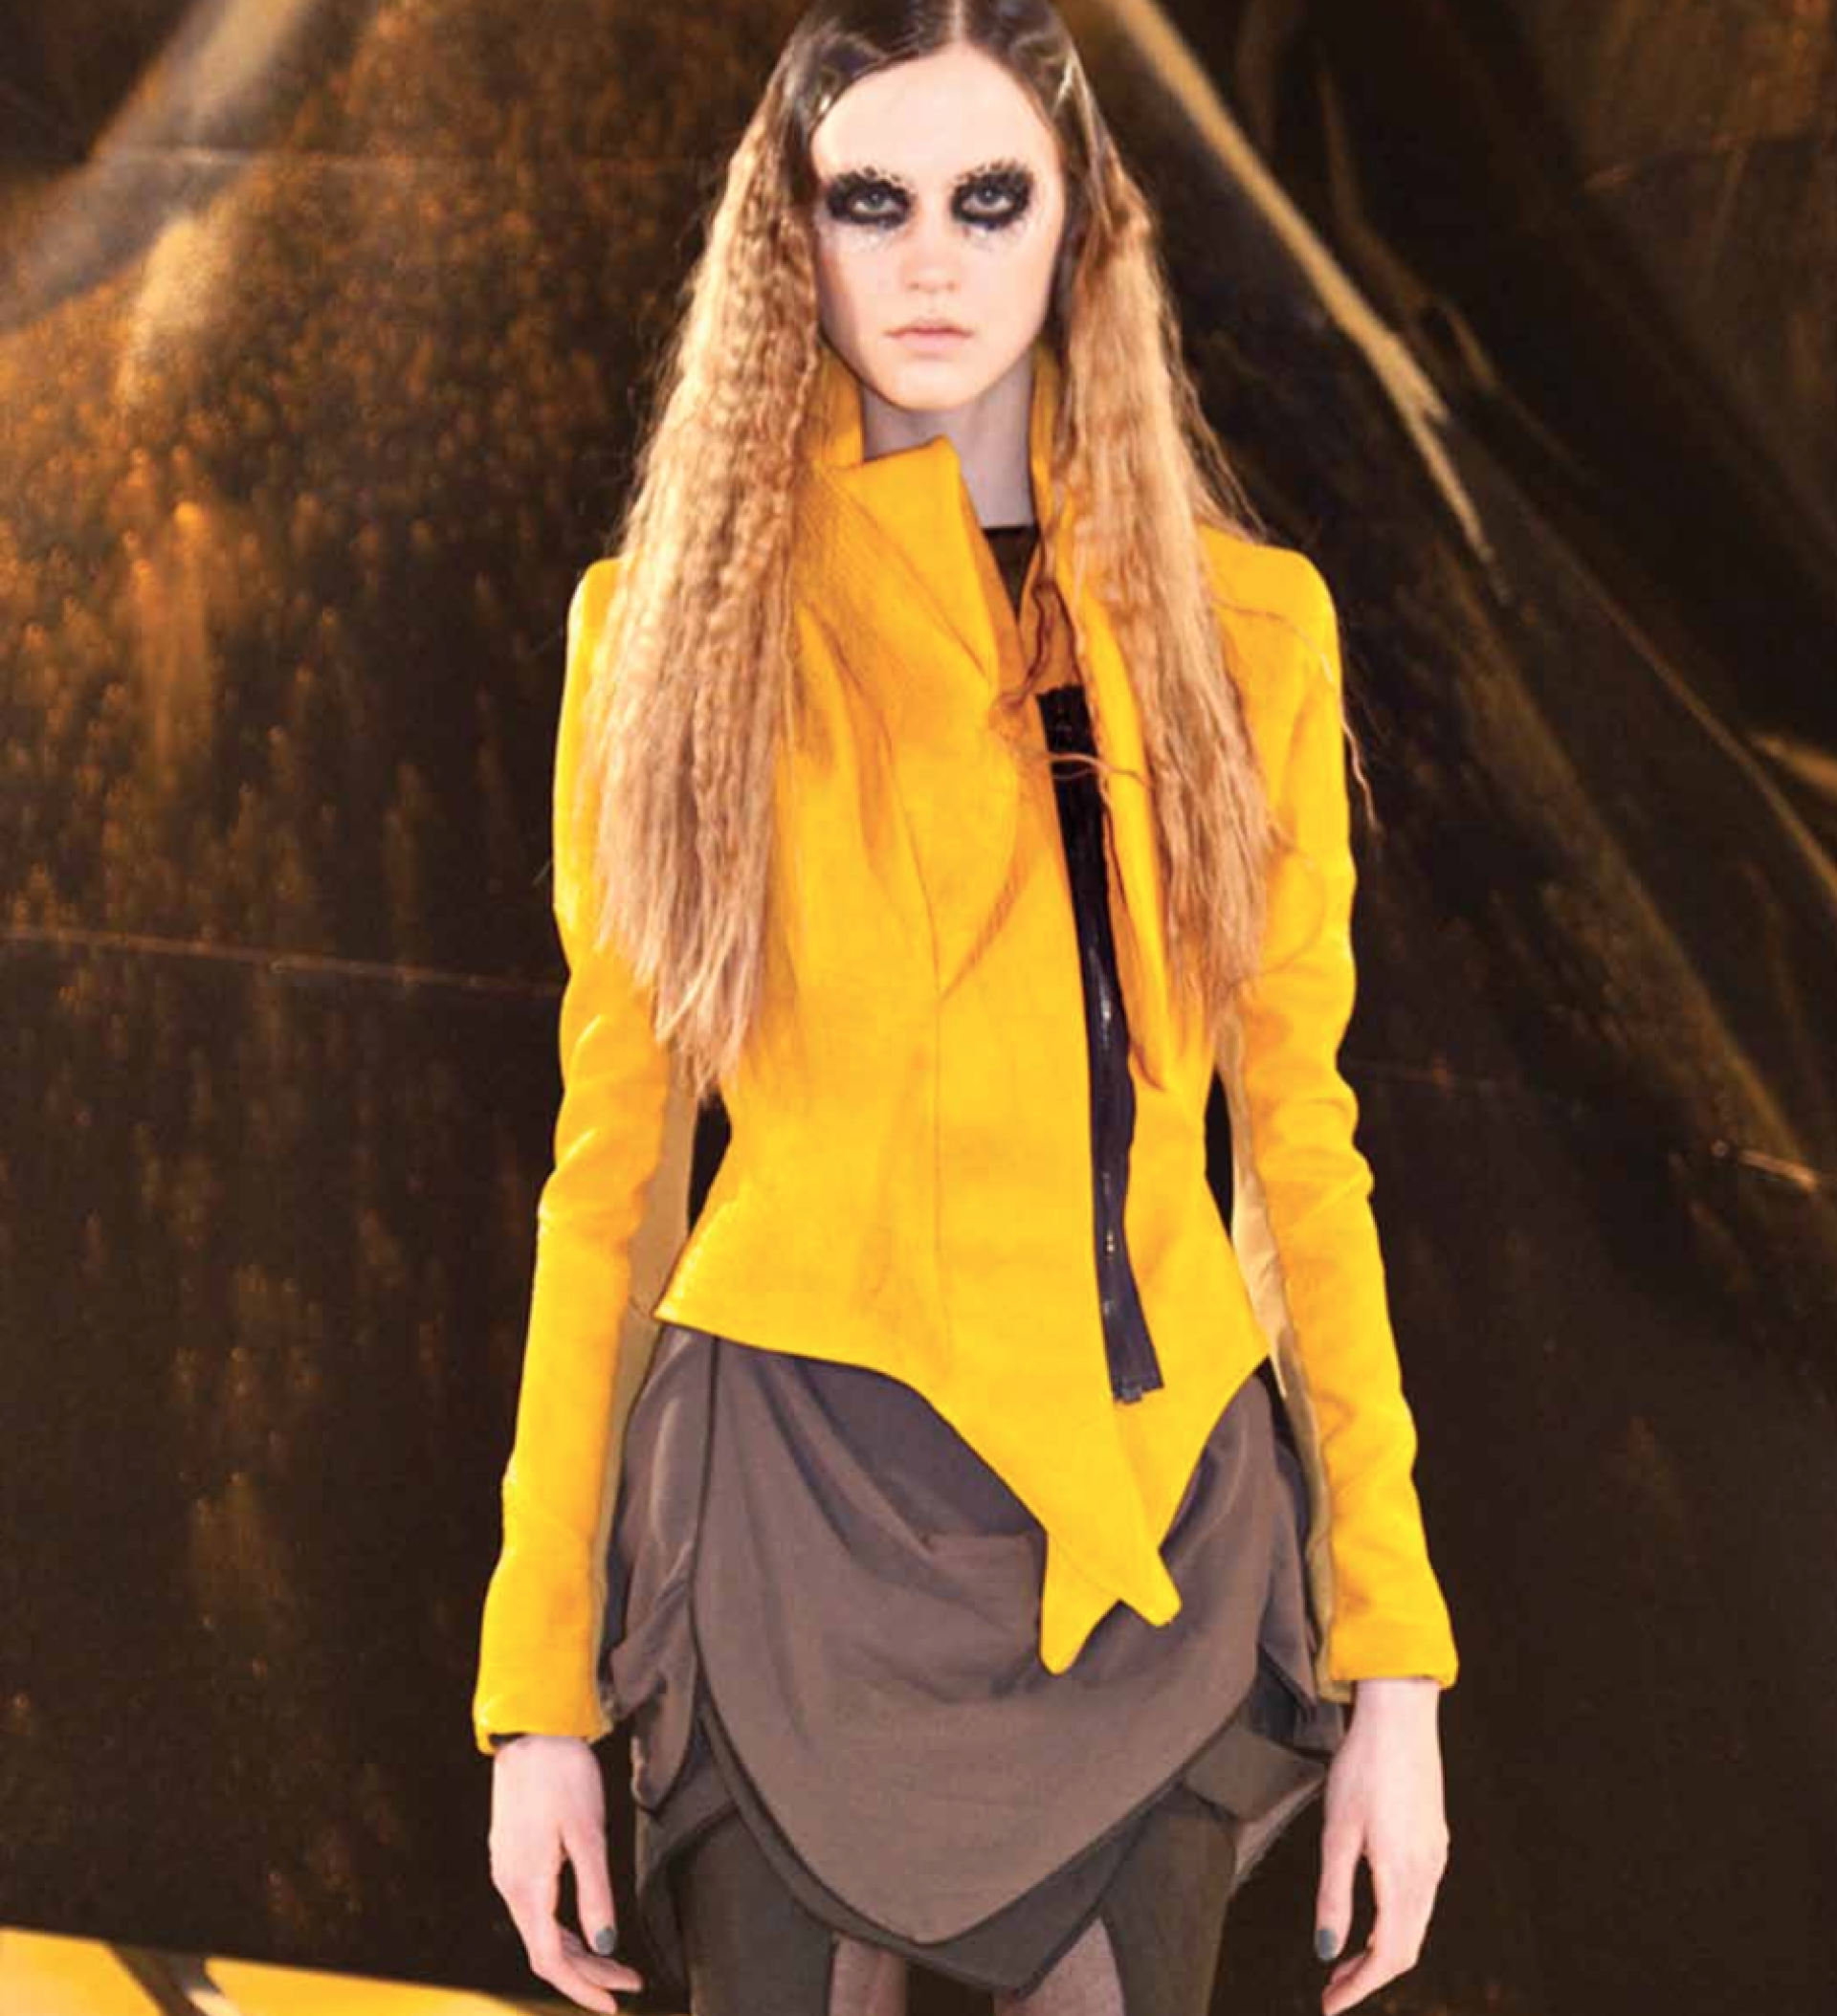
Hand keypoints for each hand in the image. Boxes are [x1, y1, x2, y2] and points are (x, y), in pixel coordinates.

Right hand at [488, 1734, 646, 2012]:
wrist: (530, 1731)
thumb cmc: (563, 1776)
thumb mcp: (588, 1834)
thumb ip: (596, 1893)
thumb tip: (607, 1945)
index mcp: (527, 1887)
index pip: (551, 1961)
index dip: (583, 1988)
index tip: (615, 2005)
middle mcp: (510, 1886)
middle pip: (546, 1950)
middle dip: (588, 1972)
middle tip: (630, 1982)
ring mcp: (507, 1870)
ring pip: (540, 1930)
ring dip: (577, 1950)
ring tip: (617, 1960)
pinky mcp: (511, 1854)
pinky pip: (535, 1908)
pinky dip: (562, 1927)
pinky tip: (584, 1924)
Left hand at [1313, 1677, 1449, 2013]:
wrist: (1400, 1717)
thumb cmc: (1362, 1768)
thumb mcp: (1337, 1831)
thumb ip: (1334, 1895)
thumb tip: (1327, 1951)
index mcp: (1403, 1875)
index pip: (1388, 1955)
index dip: (1360, 1987)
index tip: (1330, 2005)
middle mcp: (1428, 1872)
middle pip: (1406, 1948)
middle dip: (1370, 1975)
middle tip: (1332, 1988)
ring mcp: (1436, 1855)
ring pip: (1416, 1925)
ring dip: (1383, 1950)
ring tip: (1346, 1960)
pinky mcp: (1435, 1839)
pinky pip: (1422, 1900)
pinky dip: (1397, 1923)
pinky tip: (1373, 1917)